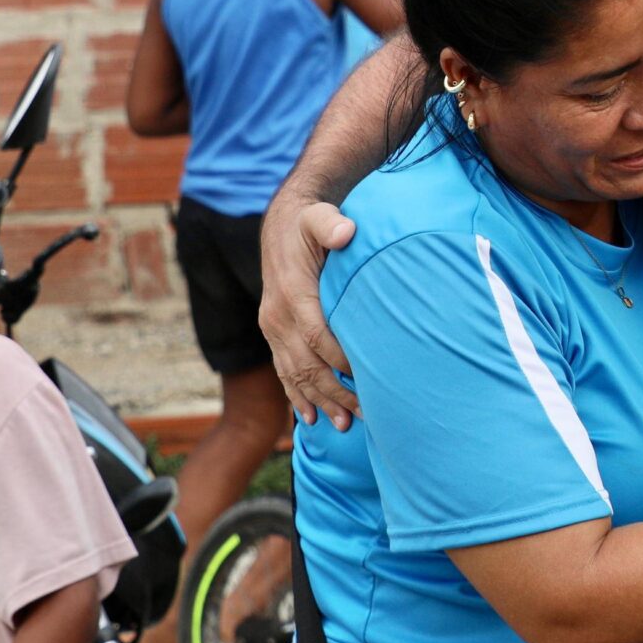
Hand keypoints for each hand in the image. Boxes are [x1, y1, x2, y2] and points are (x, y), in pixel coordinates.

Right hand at [258, 199, 360, 428]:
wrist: (282, 227)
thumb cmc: (310, 224)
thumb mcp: (319, 217)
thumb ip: (331, 224)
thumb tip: (346, 232)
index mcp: (292, 293)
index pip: (317, 334)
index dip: (341, 358)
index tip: (369, 377)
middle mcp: (277, 315)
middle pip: (306, 363)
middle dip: (334, 391)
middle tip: (365, 414)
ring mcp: (272, 328)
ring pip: (294, 373)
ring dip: (318, 401)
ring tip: (344, 425)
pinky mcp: (274, 334)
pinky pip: (282, 370)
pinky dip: (296, 396)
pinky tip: (309, 419)